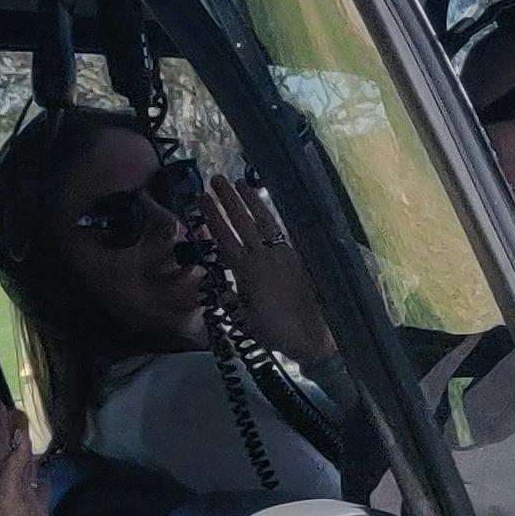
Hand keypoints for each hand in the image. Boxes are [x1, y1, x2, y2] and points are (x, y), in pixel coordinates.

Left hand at [0, 401, 54, 515]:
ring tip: (28, 433)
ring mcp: (24, 498)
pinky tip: (43, 471)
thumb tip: (18, 434)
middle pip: (10, 451)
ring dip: (25, 450)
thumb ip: (14, 466)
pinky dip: (41, 475)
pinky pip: (39, 487)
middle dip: (10, 431)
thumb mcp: (9, 497)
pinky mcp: (38, 512)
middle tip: (12, 410)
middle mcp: (10, 485)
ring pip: (24, 466)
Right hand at [203, 176, 335, 362]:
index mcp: (246, 272)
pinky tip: (266, 208)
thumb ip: (231, 299)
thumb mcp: (244, 319)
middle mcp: (264, 258)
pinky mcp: (299, 258)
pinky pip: (282, 232)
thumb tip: (221, 286)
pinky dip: (272, 217)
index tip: (201, 197)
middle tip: (216, 179)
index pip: (224, 237)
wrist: (313, 336)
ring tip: (240, 182)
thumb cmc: (275, 333)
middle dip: (228, 199)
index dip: (212, 216)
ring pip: (264, 221)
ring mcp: (283, 255)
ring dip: (251, 200)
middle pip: (242, 222)